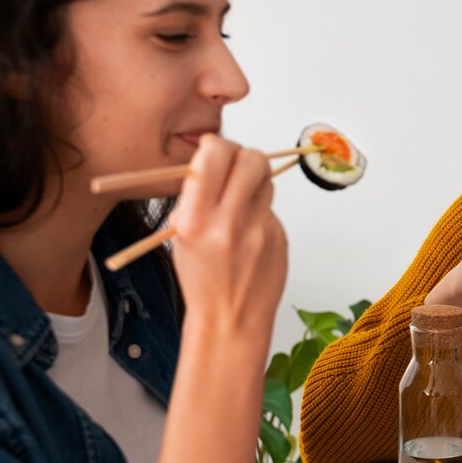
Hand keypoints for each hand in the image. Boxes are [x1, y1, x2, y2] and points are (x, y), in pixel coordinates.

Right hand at [170, 135, 286, 336]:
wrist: (230, 318)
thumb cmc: (202, 279)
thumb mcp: (181, 234)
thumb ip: (197, 195)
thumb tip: (213, 157)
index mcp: (196, 220)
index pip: (215, 155)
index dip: (216, 145)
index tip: (213, 149)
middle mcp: (230, 222)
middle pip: (251, 158)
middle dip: (241, 154)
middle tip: (233, 166)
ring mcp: (261, 230)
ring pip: (266, 179)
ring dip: (253, 180)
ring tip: (239, 200)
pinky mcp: (280, 236)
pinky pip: (272, 207)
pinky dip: (260, 209)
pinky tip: (249, 230)